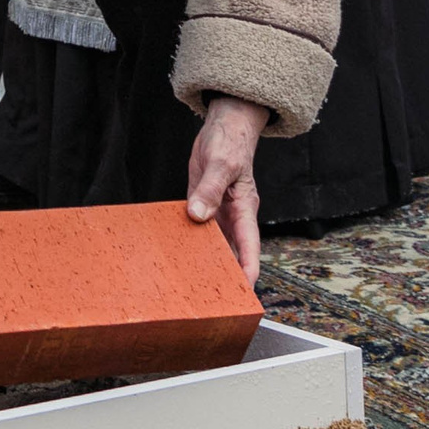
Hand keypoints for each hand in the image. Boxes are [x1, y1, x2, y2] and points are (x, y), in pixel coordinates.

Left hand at [185, 95, 268, 286]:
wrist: (224, 127)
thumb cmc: (230, 142)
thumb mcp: (220, 164)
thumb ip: (209, 191)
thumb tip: (197, 216)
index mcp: (245, 209)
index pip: (250, 246)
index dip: (248, 270)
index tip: (245, 292)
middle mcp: (233, 216)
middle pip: (233, 253)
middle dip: (228, 276)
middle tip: (216, 301)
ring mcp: (218, 213)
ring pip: (214, 245)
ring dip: (207, 263)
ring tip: (194, 288)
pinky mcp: (203, 206)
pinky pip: (197, 230)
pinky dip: (190, 243)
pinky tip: (178, 256)